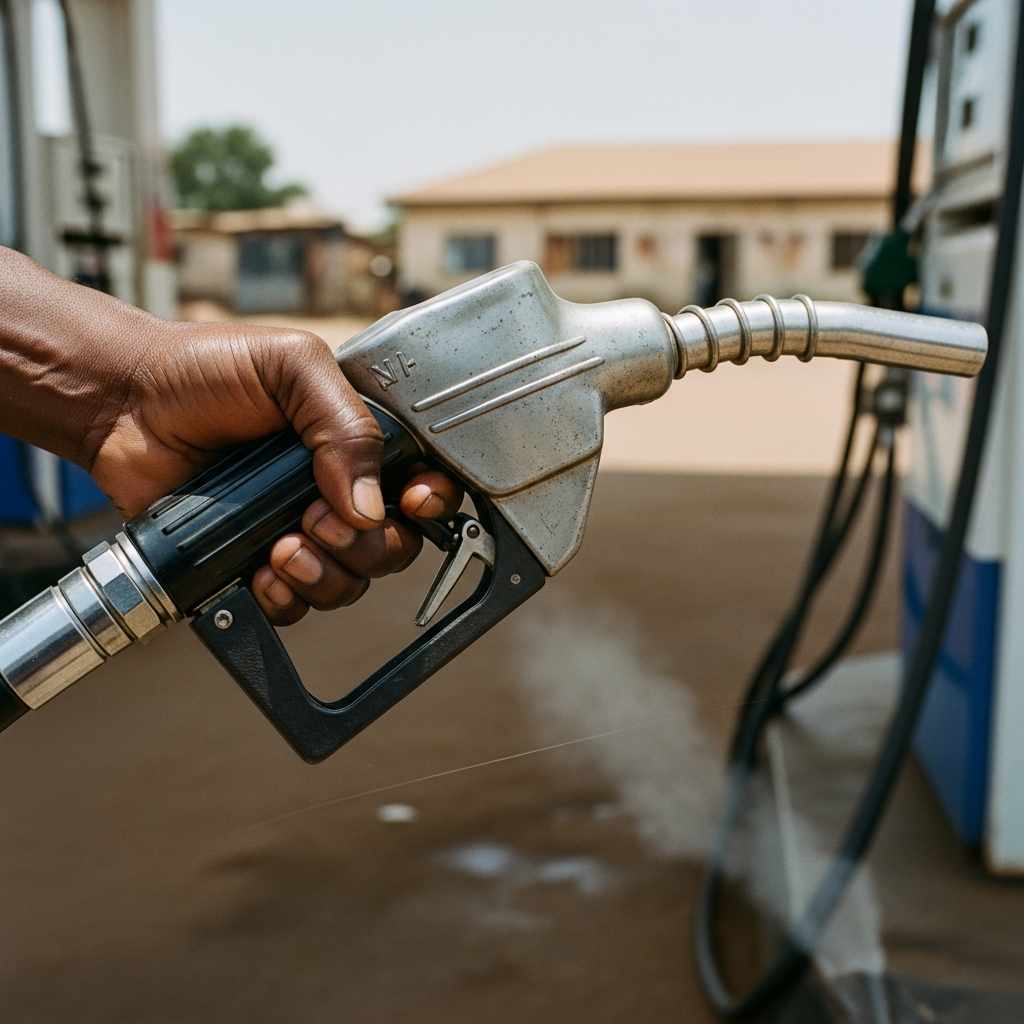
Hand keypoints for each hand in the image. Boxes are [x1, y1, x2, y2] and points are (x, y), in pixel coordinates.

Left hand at [90, 320, 461, 625]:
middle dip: (365, 546)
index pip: (423, 484)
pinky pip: (295, 607)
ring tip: (280, 548)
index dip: (430, 502)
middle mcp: (336, 492)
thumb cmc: (207, 369)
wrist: (126, 402)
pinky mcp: (255, 564)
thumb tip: (370, 509)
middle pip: (393, 547)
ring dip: (325, 576)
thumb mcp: (292, 366)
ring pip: (349, 584)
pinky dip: (284, 599)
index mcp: (358, 443)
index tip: (410, 502)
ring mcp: (298, 531)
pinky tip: (258, 571)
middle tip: (315, 519)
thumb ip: (346, 425)